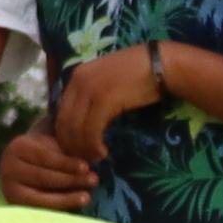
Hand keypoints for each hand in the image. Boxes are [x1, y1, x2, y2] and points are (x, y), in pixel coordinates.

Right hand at [0, 125, 101, 209]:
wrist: (26, 167)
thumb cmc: (48, 153)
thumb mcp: (56, 146)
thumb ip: (72, 149)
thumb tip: (100, 154)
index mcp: (18, 147)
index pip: (45, 157)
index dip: (66, 163)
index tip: (86, 167)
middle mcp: (8, 167)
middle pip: (42, 176)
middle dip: (70, 179)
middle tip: (94, 180)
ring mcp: (8, 188)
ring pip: (39, 196)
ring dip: (66, 198)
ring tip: (87, 197)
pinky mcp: (14, 204)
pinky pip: (37, 209)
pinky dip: (57, 208)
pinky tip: (73, 206)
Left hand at [50, 43, 173, 155]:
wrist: (161, 64)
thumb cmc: (141, 72)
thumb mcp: (108, 79)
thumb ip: (93, 94)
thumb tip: (85, 117)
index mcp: (77, 75)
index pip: (61, 110)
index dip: (65, 133)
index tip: (75, 148)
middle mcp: (79, 81)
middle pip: (64, 121)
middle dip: (70, 144)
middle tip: (82, 158)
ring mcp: (90, 90)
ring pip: (76, 128)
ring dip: (82, 148)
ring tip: (94, 158)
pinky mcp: (104, 100)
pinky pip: (91, 129)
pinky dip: (93, 145)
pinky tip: (102, 151)